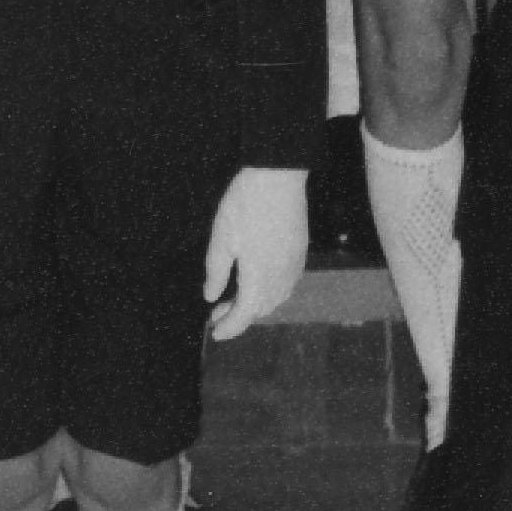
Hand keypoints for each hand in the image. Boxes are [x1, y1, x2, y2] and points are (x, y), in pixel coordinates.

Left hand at [202, 164, 309, 339]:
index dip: (228, 328)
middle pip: (260, 310)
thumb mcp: (222, 239)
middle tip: (217, 313)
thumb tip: (211, 297)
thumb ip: (216, 272)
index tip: (214, 332)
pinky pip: (286, 285)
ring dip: (254, 305)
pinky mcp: (300, 253)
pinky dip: (269, 292)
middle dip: (238, 317)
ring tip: (233, 299)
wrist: (278, 177)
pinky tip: (257, 282)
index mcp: (258, 278)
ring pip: (275, 300)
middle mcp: (280, 278)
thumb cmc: (245, 206)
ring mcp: (294, 266)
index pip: (243, 316)